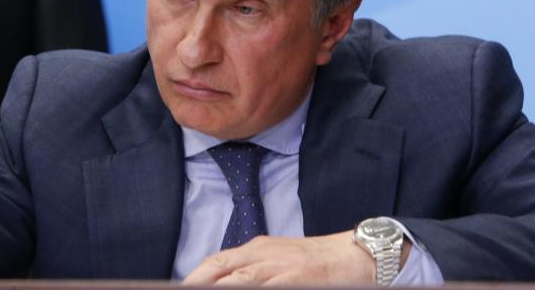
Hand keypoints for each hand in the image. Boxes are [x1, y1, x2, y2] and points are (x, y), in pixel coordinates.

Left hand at [183, 231, 379, 284]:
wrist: (354, 255)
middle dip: (198, 284)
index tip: (180, 287)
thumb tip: (223, 282)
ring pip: (239, 282)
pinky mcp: (296, 279)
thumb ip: (250, 270)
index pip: (215, 263)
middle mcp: (262, 255)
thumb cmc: (313, 261)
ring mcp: (278, 268)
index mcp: (255, 249)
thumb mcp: (276, 258)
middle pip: (219, 271)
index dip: (194, 278)